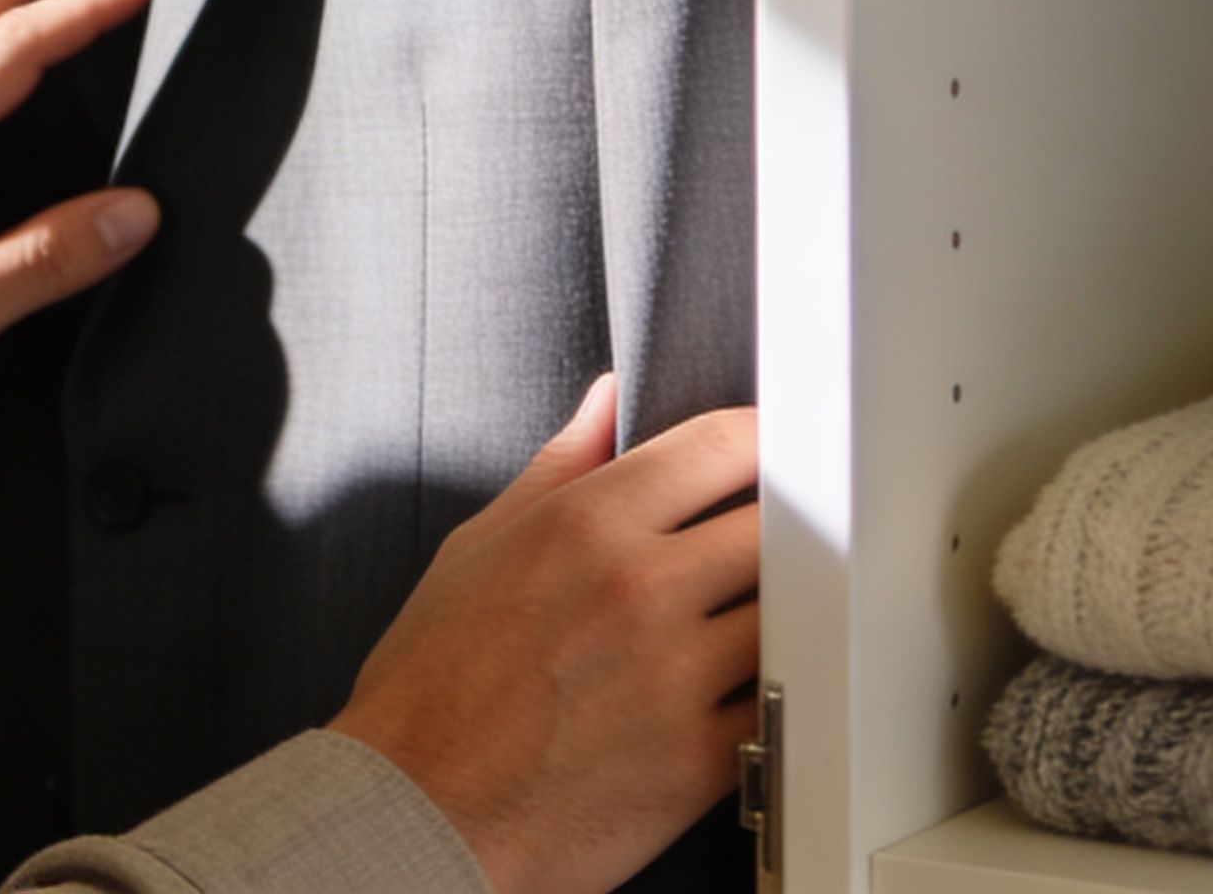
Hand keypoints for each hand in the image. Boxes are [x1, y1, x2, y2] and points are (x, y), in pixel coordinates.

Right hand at [328, 378, 760, 893]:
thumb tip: (605, 402)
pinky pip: (782, 705)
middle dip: (783, 523)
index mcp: (581, 526)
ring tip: (757, 616)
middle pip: (779, 521)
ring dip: (787, 609)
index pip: (719, 445)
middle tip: (768, 539)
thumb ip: (556, 468)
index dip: (762, 437)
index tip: (769, 450)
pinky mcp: (701, 759)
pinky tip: (745, 690)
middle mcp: (637, 588)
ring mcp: (676, 675)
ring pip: (795, 611)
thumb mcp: (475, 550)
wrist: (416, 811)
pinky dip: (776, 695)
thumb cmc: (431, 687)